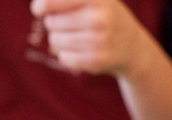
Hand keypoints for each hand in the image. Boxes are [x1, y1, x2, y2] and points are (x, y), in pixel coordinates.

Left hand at [30, 0, 151, 76]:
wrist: (132, 46)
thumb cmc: (104, 16)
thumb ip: (66, 0)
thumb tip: (38, 6)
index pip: (52, 2)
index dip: (40, 7)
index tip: (38, 10)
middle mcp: (99, 18)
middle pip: (51, 22)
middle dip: (55, 23)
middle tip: (71, 24)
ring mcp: (98, 40)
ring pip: (55, 41)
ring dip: (60, 40)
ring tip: (77, 37)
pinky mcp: (95, 61)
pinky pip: (63, 58)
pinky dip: (66, 55)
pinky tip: (81, 50)